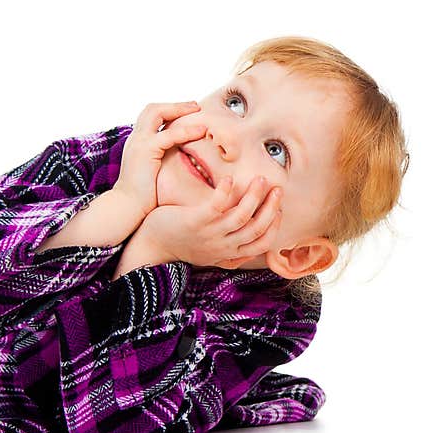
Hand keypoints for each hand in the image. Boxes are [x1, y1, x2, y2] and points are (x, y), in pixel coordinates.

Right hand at [112, 102, 206, 216]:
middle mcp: (136, 138)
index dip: (169, 110)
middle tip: (196, 106)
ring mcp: (139, 142)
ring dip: (180, 109)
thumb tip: (182, 157)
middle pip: (153, 109)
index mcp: (138, 142)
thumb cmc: (143, 194)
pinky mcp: (145, 151)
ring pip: (157, 113)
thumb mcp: (154, 171)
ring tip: (199, 111)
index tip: (189, 111)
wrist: (127, 207)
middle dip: (175, 105)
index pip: (151, 116)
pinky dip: (185, 131)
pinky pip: (167, 135)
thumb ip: (164, 159)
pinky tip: (200, 132)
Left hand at [136, 174, 283, 268]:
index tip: (279, 208)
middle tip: (277, 188)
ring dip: (254, 196)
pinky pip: (216, 206)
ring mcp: (209, 234)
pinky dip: (226, 192)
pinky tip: (229, 179)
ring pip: (241, 216)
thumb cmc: (183, 244)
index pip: (262, 243)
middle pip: (257, 228)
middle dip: (271, 207)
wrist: (152, 246)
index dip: (275, 225)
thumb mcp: (212, 253)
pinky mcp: (195, 221)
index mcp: (229, 252)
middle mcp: (223, 245)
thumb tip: (251, 246)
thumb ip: (230, 250)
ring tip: (260, 179)